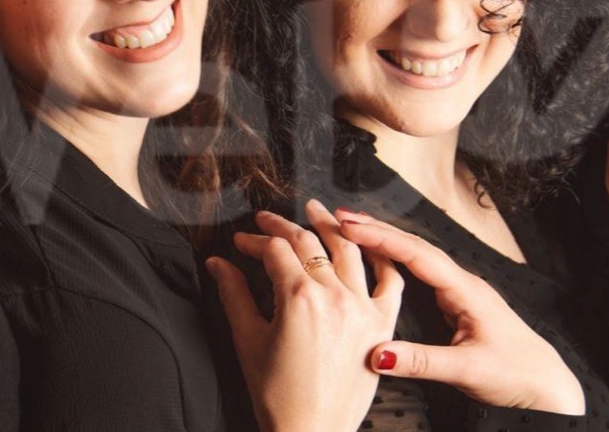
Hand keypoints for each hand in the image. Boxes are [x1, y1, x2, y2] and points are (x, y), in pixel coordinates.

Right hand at [207, 199, 403, 431]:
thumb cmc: (278, 396)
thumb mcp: (247, 340)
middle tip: (267, 220)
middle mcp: (334, 296)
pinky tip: (372, 247)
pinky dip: (383, 260)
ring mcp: (362, 308)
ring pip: (349, 251)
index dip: (254, 239)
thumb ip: (233, 294)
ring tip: (319, 212)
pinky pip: (391, 281)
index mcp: (298, 299)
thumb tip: (218, 264)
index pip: (275, 249)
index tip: (241, 242)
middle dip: (283, 226)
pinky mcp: (382, 324)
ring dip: (332, 226)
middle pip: (308, 242)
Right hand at [335, 210, 585, 414]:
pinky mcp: (458, 302)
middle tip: (339, 216)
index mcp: (466, 290)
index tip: (350, 225)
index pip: (417, 254)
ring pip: (417, 255)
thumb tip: (377, 353)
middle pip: (414, 246)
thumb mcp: (467, 370)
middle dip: (376, 228)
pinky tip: (381, 258)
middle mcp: (463, 283)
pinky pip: (421, 271)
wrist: (546, 384)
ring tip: (351, 228)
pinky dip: (396, 258)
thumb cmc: (516, 373)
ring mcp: (461, 290)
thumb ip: (420, 362)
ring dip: (385, 240)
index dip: (381, 238)